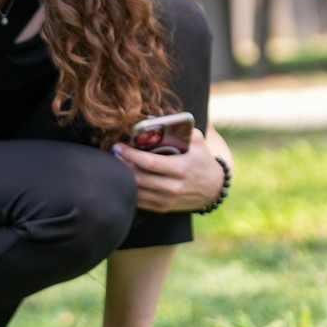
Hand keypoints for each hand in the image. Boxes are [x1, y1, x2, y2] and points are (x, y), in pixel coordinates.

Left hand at [112, 127, 227, 213]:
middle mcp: (173, 187)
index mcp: (181, 169)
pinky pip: (139, 201)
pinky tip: (124, 178)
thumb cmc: (202, 159)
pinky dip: (129, 189)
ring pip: (137, 190)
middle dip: (122, 164)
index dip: (130, 154)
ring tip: (115, 163)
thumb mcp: (197, 141)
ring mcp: (167, 200)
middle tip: (113, 153)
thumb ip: (180, 128)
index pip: (149, 163)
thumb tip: (151, 118)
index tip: (118, 146)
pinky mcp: (162, 208)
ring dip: (122, 177)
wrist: (213, 188)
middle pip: (139, 178)